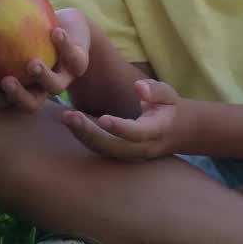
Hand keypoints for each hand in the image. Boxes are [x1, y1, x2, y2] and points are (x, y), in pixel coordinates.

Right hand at [0, 8, 90, 111]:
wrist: (68, 25)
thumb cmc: (30, 32)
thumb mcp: (10, 39)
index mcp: (24, 87)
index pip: (6, 101)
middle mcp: (43, 88)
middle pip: (32, 104)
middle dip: (19, 97)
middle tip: (7, 81)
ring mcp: (63, 77)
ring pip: (55, 87)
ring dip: (43, 77)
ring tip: (32, 63)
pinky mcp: (79, 62)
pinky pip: (73, 57)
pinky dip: (64, 46)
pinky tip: (54, 33)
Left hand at [63, 79, 181, 160]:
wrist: (176, 132)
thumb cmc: (169, 108)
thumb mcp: (169, 95)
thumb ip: (155, 90)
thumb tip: (138, 87)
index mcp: (156, 131)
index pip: (137, 133)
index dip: (120, 128)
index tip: (103, 118)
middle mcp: (142, 148)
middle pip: (114, 147)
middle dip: (90, 133)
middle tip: (69, 116)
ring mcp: (131, 155)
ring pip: (104, 151)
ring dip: (83, 136)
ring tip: (66, 117)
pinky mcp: (120, 155)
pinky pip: (100, 150)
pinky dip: (84, 138)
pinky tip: (71, 122)